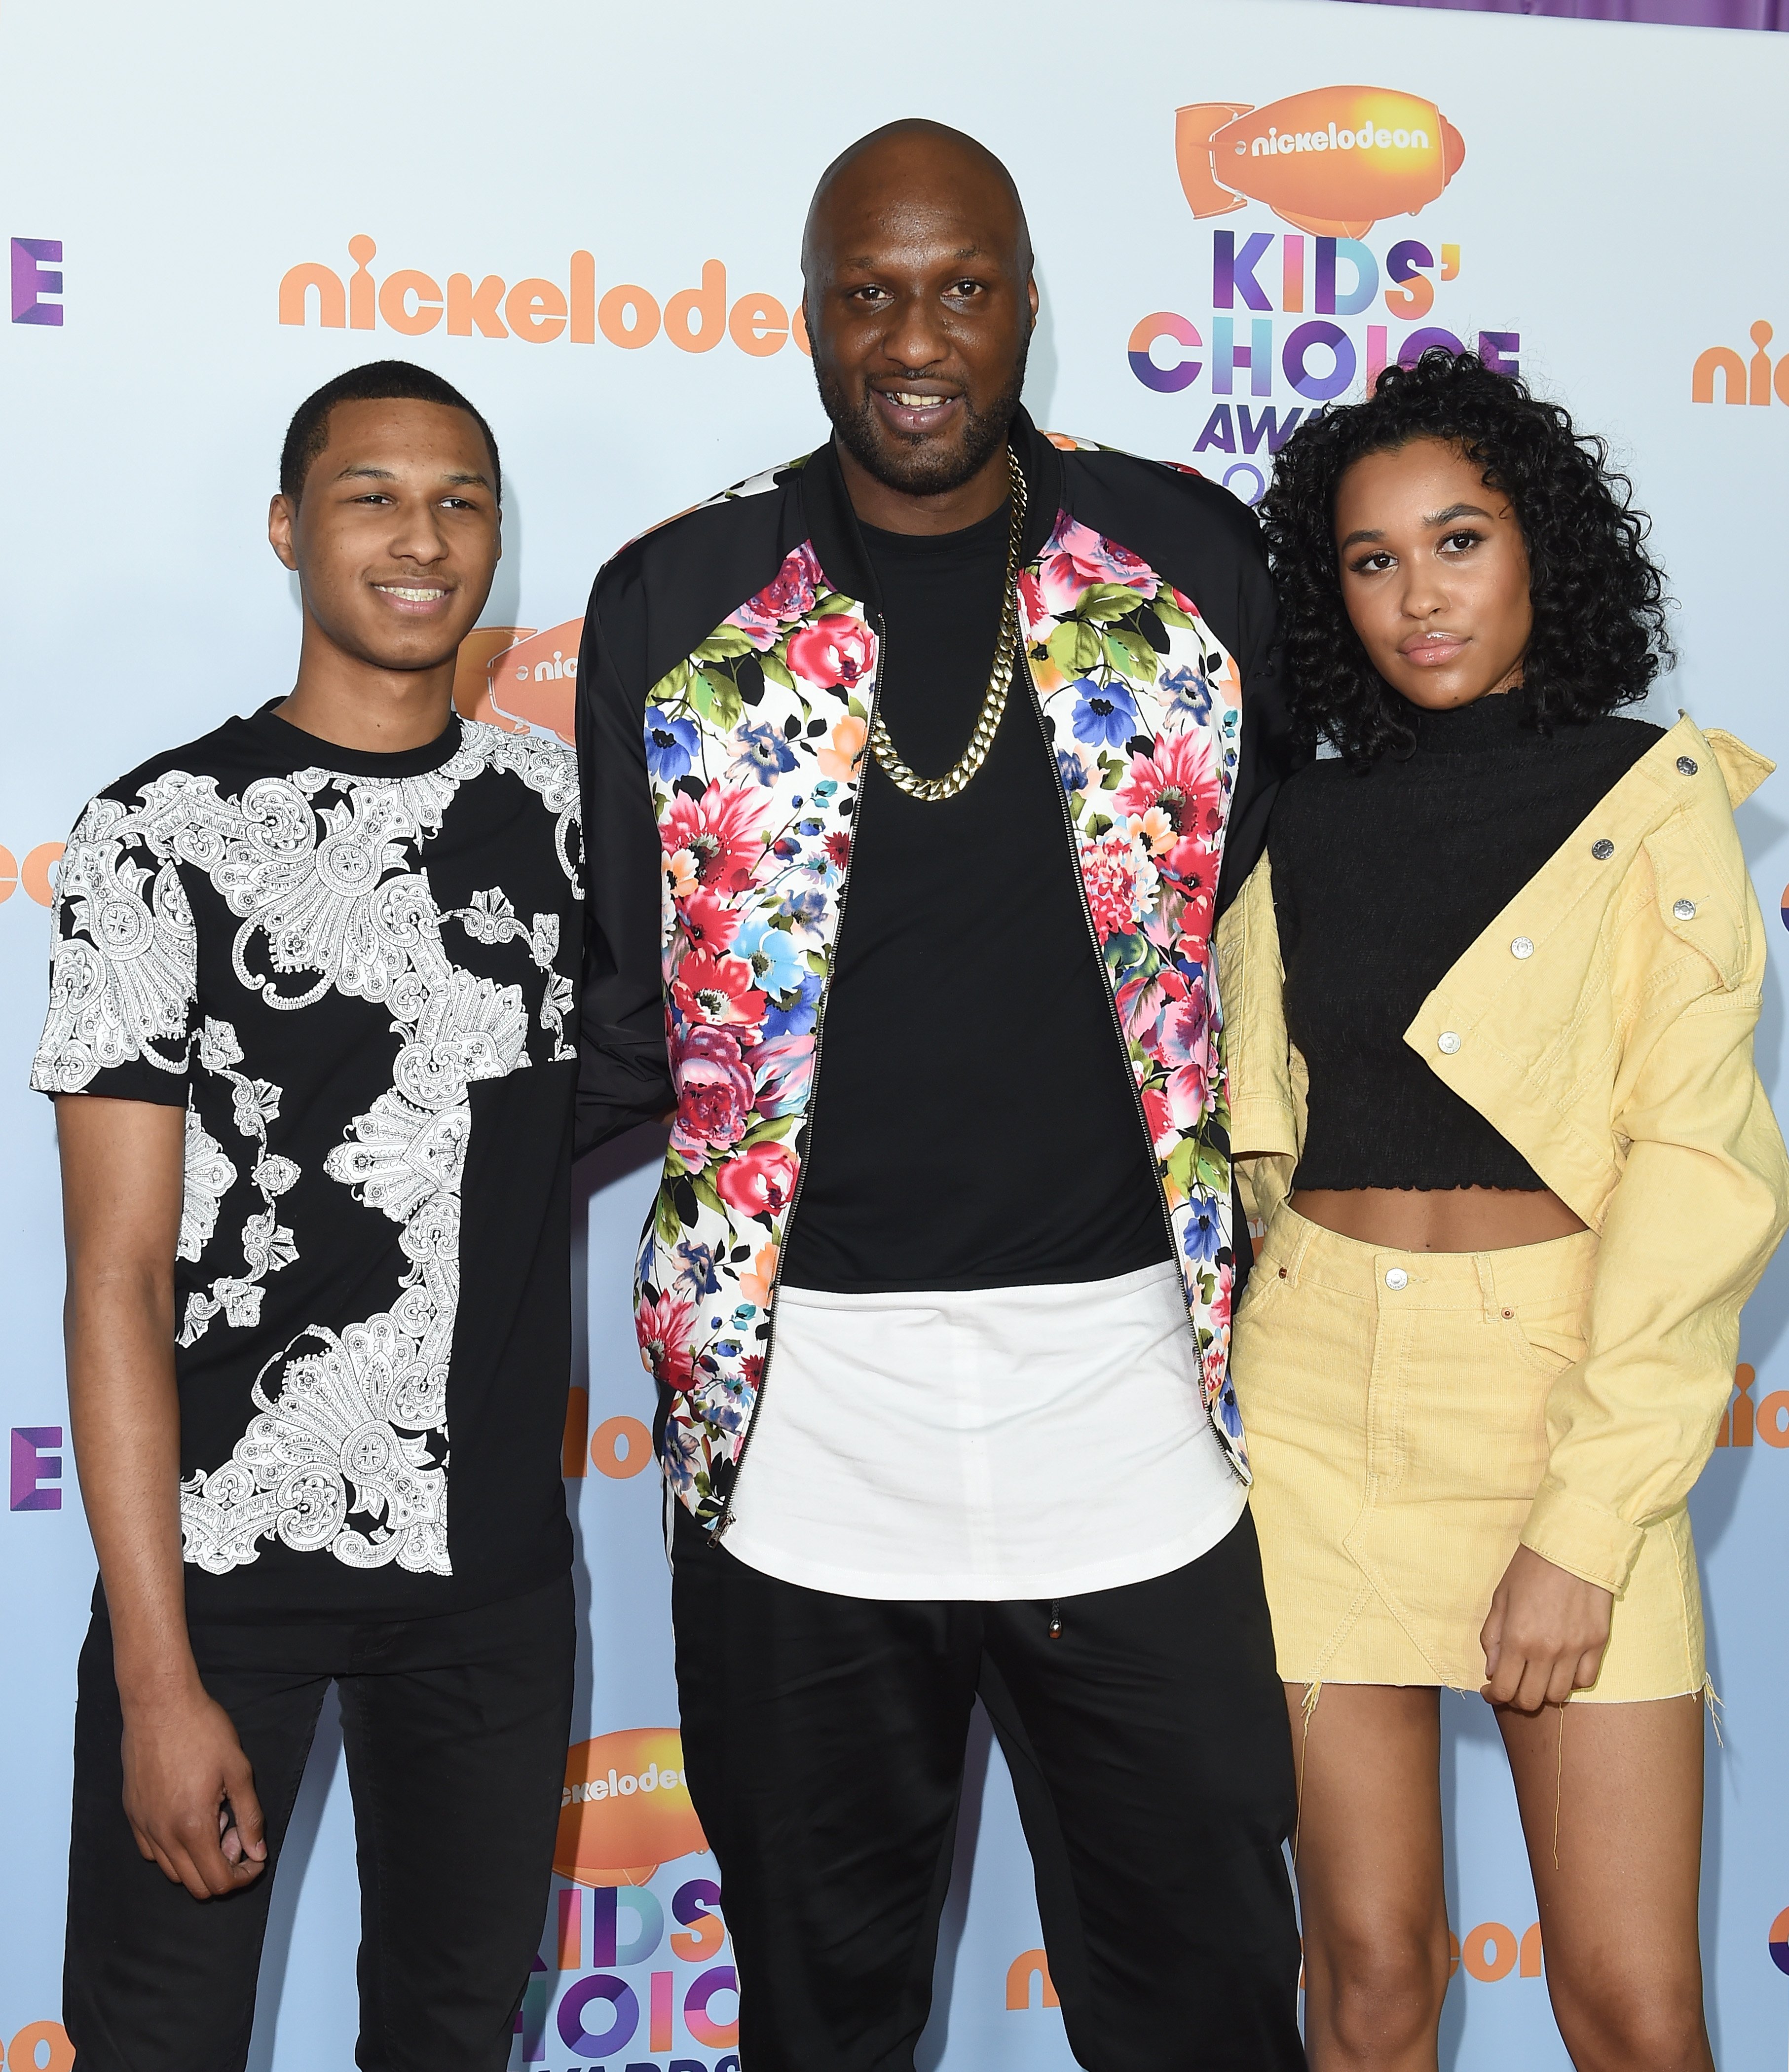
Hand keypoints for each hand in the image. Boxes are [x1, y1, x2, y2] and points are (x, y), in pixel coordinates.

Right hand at [120, 1686, 266, 1898]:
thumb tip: (257, 1852)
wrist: (160, 1705)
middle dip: (222, 1870)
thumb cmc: (202, 1731)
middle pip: (195, 1885)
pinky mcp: (132, 1814)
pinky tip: (188, 1818)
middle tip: (236, 1835)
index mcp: (193, 1827)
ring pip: (172, 1871)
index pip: (218, 1881)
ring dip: (198, 1860)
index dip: (243, 1876)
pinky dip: (174, 1849)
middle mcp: (163, 1835)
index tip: (255, 1858)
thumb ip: (250, 1817)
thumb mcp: (239, 1771)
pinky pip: (152, 1852)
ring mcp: (144, 1826)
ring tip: (214, 1821)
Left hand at [1480, 1544, 1611, 1711]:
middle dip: (1517, 1698)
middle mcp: (1548, 1650)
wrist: (1573, 1545)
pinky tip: (1562, 1667)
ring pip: (1559, 1694)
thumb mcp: (1501, 1598)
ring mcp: (1576, 1649)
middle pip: (1532, 1700)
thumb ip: (1493, 1637)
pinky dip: (1572, 1681)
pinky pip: (1586, 1680)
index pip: (1505, 1690)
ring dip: (1544, 1690)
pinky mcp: (1598, 1643)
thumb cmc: (1531, 1567)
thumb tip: (1493, 1671)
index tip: (1491, 1691)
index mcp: (1518, 1638)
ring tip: (1536, 1675)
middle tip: (1512, 1685)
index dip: (1494, 1696)